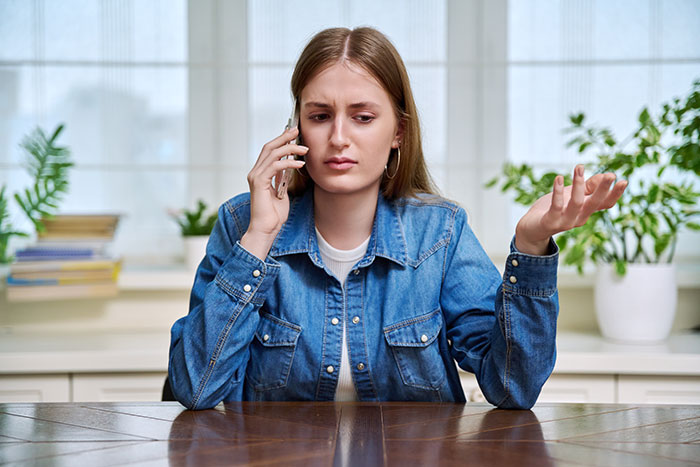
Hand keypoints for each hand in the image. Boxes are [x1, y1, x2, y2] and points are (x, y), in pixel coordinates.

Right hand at [240, 127, 307, 259]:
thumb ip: (282, 178)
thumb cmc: (274, 215)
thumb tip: (289, 166)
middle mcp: (255, 172)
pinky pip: (275, 166)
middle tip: (297, 131)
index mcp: (260, 173)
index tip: (294, 134)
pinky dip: (288, 162)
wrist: (265, 229)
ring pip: (272, 153)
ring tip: (304, 149)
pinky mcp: (259, 182)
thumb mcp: (281, 192)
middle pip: (269, 147)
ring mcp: (255, 176)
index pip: (270, 151)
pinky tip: (300, 164)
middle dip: (284, 137)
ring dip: (290, 148)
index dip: (281, 140)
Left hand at [515, 164, 627, 254]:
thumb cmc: (552, 211)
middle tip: (611, 175)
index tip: (623, 180)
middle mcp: (579, 218)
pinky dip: (558, 191)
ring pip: (577, 203)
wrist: (531, 229)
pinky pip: (556, 206)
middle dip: (603, 189)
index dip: (615, 194)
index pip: (605, 204)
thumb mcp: (571, 196)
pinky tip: (558, 178)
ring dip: (579, 185)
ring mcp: (565, 221)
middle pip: (595, 204)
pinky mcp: (550, 222)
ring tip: (579, 168)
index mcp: (586, 211)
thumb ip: (587, 188)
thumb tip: (605, 175)